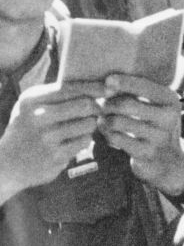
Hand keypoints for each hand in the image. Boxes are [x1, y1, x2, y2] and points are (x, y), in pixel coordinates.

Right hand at [0, 81, 102, 202]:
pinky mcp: (55, 156)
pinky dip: (85, 139)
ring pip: (89, 123)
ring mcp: (47, 138)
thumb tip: (97, 81)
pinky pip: (85, 141)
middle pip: (86, 104)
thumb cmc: (27, 128)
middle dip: (97, 107)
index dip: (95, 87)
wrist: (6, 164)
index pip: (72, 88)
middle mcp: (39, 117)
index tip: (111, 88)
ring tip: (82, 126)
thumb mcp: (32, 106)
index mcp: (33, 100)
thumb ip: (57, 94)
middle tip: (99, 109)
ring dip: (91, 124)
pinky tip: (75, 140)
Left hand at [98, 74, 183, 195]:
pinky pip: (116, 138)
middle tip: (100, 106)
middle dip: (108, 103)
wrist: (168, 159)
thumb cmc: (154, 125)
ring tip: (102, 120)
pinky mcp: (146, 152)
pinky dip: (107, 134)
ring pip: (118, 122)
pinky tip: (107, 134)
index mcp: (170, 99)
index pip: (143, 86)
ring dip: (104, 120)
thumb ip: (139, 92)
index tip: (107, 80)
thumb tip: (108, 82)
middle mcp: (168, 116)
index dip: (122, 82)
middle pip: (126, 104)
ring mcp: (158, 136)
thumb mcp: (156, 105)